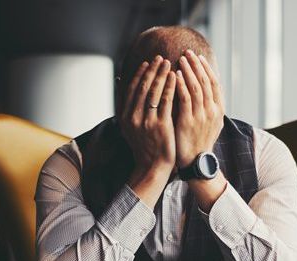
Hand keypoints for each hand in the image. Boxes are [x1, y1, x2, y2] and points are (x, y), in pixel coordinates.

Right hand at [118, 56, 177, 174]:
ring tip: (168, 63)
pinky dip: (170, 86)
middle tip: (160, 58)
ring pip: (153, 92)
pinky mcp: (160, 126)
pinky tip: (175, 77)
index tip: (148, 63)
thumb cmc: (144, 147)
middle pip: (143, 87)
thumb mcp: (129, 128)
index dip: (140, 74)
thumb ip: (126, 107)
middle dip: (152, 70)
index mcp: (125, 117)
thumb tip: (120, 83)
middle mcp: (133, 118)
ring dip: (161, 74)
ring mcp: (146, 122)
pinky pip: (165, 101)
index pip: (132, 90)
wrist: (152, 167)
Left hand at [174, 50, 223, 168]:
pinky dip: (181, 84)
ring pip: (196, 87)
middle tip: (187, 52)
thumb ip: (208, 107)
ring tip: (181, 59)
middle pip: (205, 81)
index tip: (199, 57)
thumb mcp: (209, 124)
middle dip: (196, 65)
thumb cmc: (199, 142)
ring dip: (189, 70)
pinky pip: (185, 98)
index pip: (214, 83)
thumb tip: (204, 91)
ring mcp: (201, 116)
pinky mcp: (189, 121)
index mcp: (218, 110)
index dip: (206, 69)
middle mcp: (212, 111)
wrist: (196, 162)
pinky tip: (175, 75)